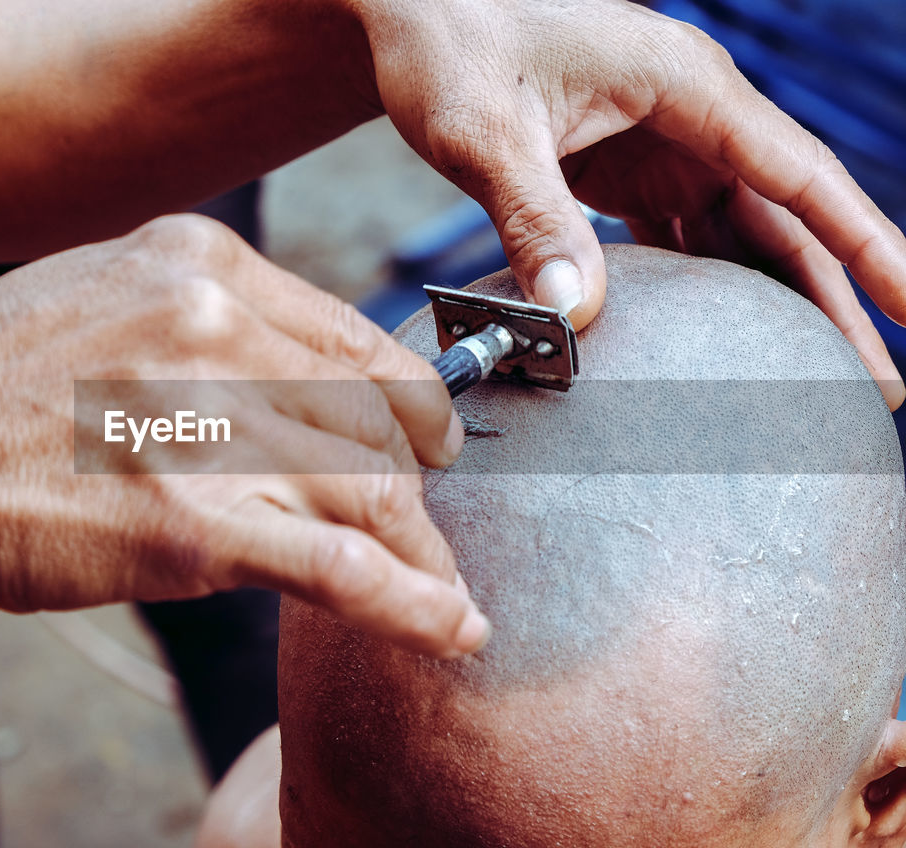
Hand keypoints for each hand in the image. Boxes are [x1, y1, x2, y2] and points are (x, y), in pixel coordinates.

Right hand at [0, 215, 487, 657]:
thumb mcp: (100, 295)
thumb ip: (205, 316)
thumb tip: (296, 368)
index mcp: (201, 264)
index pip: (355, 337)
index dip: (408, 403)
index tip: (425, 444)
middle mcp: (218, 327)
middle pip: (378, 415)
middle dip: (418, 480)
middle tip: (424, 523)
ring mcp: (208, 424)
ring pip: (375, 490)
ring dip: (422, 551)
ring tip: (441, 590)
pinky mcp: (195, 524)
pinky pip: (343, 565)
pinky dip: (413, 605)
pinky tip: (449, 630)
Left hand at [349, 0, 905, 405]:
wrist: (411, 19)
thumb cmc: (450, 51)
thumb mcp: (486, 135)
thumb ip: (533, 216)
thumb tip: (577, 313)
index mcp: (684, 84)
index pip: (799, 172)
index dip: (864, 243)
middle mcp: (689, 111)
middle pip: (785, 215)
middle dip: (835, 298)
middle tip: (874, 387)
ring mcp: (661, 139)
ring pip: (742, 229)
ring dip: (777, 302)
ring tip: (812, 380)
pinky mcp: (625, 166)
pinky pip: (687, 233)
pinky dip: (711, 285)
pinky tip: (724, 338)